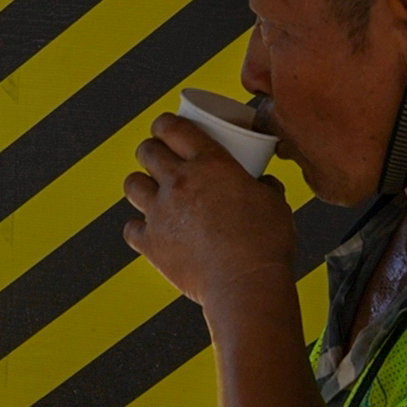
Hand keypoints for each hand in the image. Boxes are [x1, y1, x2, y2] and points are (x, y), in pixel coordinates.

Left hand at [123, 113, 295, 305]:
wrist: (245, 284)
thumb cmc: (265, 244)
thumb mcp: (275, 202)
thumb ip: (265, 186)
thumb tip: (264, 183)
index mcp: (210, 164)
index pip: (174, 127)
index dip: (164, 123)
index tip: (165, 126)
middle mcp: (179, 183)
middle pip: (147, 151)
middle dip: (151, 149)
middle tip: (160, 157)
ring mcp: (160, 213)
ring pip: (131, 184)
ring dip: (141, 184)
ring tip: (152, 191)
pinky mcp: (151, 244)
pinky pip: (130, 228)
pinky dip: (139, 228)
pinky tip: (150, 230)